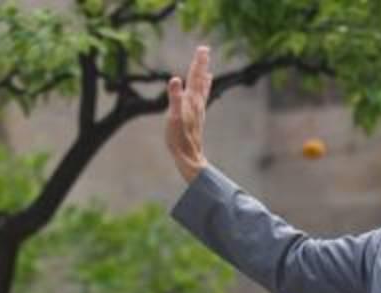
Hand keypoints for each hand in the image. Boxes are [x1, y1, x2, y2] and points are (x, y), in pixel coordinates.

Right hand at [166, 46, 212, 182]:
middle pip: (200, 80)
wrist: (189, 157)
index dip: (198, 62)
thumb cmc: (179, 138)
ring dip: (203, 77)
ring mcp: (198, 111)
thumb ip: (174, 97)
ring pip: (202, 90)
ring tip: (207, 69)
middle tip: (204, 49)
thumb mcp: (173, 117)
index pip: (195, 77)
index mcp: (191, 100)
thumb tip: (175, 79)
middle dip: (201, 65)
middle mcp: (197, 103)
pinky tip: (203, 92)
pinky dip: (203, 92)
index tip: (202, 48)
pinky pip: (201, 100)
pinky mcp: (197, 118)